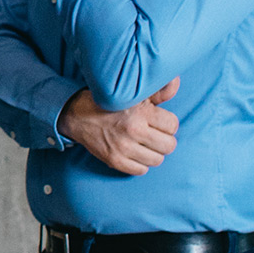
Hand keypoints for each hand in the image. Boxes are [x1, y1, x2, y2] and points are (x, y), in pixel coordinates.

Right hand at [60, 78, 180, 174]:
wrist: (77, 115)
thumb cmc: (110, 103)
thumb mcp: (134, 93)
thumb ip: (158, 91)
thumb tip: (176, 81)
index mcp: (141, 112)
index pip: (173, 125)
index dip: (168, 124)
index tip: (159, 123)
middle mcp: (133, 130)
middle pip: (169, 146)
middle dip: (164, 140)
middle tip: (154, 135)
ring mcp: (123, 147)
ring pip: (157, 160)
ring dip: (153, 153)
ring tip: (144, 145)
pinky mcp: (113, 160)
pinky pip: (141, 171)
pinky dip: (140, 164)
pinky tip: (134, 154)